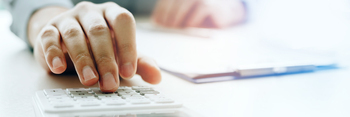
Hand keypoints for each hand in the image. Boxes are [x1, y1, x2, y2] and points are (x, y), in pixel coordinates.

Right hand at [28, 2, 160, 91]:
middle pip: (99, 31)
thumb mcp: (122, 54)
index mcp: (112, 14)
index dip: (128, 46)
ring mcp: (69, 19)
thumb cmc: (101, 46)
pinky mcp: (48, 30)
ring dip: (82, 59)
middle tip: (110, 83)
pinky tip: (59, 68)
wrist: (67, 39)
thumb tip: (157, 77)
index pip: (123, 21)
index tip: (128, 72)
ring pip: (75, 34)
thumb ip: (140, 63)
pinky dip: (53, 53)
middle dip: (106, 60)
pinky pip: (49, 38)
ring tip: (90, 79)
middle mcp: (91, 13)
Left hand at [152, 0, 245, 27]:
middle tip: (164, 25)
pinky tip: (188, 26)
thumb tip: (156, 21)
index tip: (156, 21)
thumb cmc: (201, 15)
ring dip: (177, 15)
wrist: (224, 14)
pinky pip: (201, 8)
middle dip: (168, 13)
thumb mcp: (185, 14)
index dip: (161, 9)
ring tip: (173, 26)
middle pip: (176, 0)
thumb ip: (172, 14)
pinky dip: (193, 18)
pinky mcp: (213, 5)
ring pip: (186, 2)